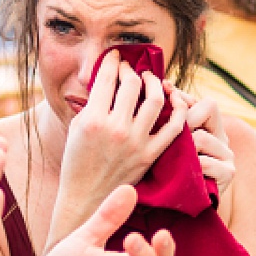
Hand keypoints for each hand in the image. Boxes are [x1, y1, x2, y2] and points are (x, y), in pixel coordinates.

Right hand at [56, 50, 186, 219]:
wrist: (86, 198)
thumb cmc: (77, 162)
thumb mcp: (77, 127)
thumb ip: (92, 102)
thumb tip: (107, 77)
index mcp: (93, 120)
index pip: (107, 78)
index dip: (112, 61)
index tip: (115, 56)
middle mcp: (116, 129)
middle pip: (132, 84)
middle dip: (131, 69)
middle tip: (130, 68)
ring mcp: (136, 143)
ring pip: (156, 100)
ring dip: (155, 83)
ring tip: (150, 80)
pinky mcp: (150, 155)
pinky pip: (174, 127)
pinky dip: (178, 110)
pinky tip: (172, 100)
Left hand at [177, 88, 234, 204]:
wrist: (180, 209)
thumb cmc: (169, 171)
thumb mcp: (168, 141)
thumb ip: (170, 116)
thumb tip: (165, 84)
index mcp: (210, 127)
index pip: (205, 102)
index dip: (185, 99)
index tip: (166, 95)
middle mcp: (223, 138)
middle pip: (209, 109)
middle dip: (184, 119)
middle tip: (167, 133)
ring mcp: (228, 156)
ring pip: (202, 137)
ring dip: (184, 147)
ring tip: (171, 159)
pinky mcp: (228, 174)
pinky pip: (206, 162)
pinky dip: (192, 167)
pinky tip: (184, 175)